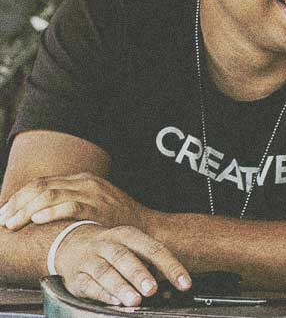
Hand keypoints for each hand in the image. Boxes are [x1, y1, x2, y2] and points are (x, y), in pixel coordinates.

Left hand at [0, 173, 151, 230]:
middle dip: (16, 204)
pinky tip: (37, 220)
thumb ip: (70, 202)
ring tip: (12, 224)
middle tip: (2, 221)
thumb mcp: (94, 204)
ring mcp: (93, 194)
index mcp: (82, 179)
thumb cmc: (117, 221)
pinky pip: (70, 206)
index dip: (18, 197)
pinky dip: (50, 212)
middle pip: (40, 186)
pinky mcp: (99, 208)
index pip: (41, 183)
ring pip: (50, 195)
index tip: (4, 212)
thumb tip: (37, 213)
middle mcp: (85, 183)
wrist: (147, 229)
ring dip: (26, 210)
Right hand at [53, 222, 191, 306]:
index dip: (171, 266)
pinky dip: (102, 294)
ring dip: (121, 287)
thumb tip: (169, 290)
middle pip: (124, 257)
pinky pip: (89, 285)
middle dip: (139, 274)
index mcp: (128, 235)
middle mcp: (107, 244)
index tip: (185, 283)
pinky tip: (114, 301)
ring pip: (104, 272)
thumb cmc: (113, 252)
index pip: (153, 249)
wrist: (71, 246)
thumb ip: (151, 268)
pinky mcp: (76, 277)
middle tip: (152, 289)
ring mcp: (89, 260)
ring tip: (135, 300)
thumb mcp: (132, 250)